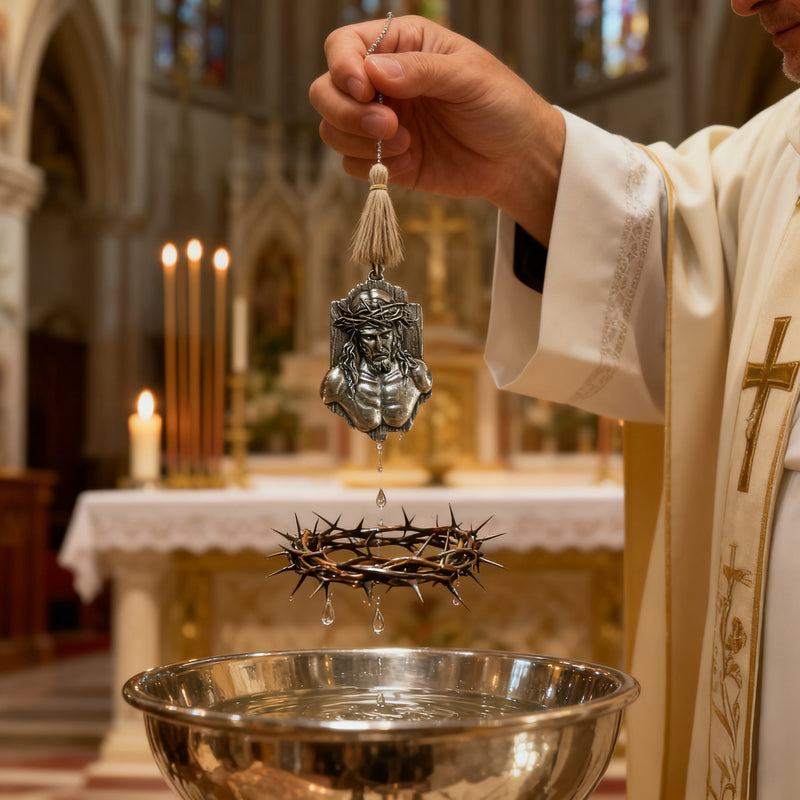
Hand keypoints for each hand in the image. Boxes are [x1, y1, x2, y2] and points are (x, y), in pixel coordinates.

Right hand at [309, 15, 564, 243]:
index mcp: (400, 46)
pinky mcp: (385, 160)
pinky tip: (406, 162)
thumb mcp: (468, 77)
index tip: (365, 90)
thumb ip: (421, 71)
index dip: (343, 67)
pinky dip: (370, 166)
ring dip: (357, 140)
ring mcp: (380, 123)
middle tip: (387, 125)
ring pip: (332, 129)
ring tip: (405, 143)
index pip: (343, 47)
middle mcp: (381, 83)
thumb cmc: (501, 105)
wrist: (517, 159)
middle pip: (325, 90)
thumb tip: (373, 72)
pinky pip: (351, 163)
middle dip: (346, 111)